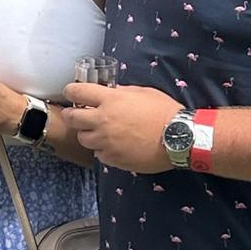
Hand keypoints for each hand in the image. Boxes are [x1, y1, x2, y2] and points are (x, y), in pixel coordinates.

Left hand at [62, 82, 176, 172]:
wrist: (179, 138)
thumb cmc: (164, 111)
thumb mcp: (142, 93)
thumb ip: (121, 92)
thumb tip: (109, 92)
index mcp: (110, 100)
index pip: (76, 92)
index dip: (71, 91)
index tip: (73, 94)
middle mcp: (103, 120)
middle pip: (71, 118)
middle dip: (72, 115)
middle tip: (78, 115)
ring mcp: (106, 141)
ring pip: (82, 138)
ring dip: (87, 134)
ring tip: (100, 132)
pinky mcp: (112, 158)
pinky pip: (98, 153)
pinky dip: (102, 149)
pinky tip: (114, 146)